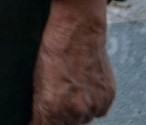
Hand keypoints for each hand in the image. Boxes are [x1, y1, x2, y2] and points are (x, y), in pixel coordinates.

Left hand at [30, 0, 114, 123]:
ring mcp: (94, 105)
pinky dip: (91, 102)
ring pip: (83, 119)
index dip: (39, 123)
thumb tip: (39, 116)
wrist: (79, 30)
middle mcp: (75, 111)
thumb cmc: (53, 49)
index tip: (37, 120)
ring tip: (70, 89)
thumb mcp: (37, 78)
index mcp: (52, 108)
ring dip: (76, 110)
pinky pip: (98, 109)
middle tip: (56, 100)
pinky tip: (83, 86)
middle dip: (59, 117)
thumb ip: (41, 104)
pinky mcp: (108, 97)